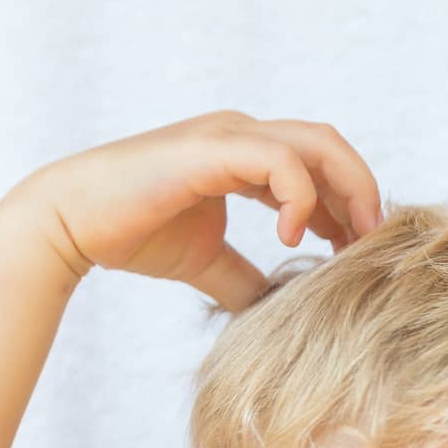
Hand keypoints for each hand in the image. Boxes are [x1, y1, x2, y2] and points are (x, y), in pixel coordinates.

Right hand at [13, 110, 384, 311]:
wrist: (74, 224)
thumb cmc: (134, 235)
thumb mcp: (208, 264)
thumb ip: (246, 278)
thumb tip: (276, 312)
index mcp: (245, 155)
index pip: (320, 165)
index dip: (349, 205)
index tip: (360, 251)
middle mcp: (243, 135)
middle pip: (331, 146)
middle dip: (362, 194)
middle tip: (373, 246)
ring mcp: (229, 136)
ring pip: (318, 144)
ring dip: (348, 192)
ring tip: (350, 243)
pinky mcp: (213, 150)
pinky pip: (282, 162)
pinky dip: (300, 199)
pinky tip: (293, 240)